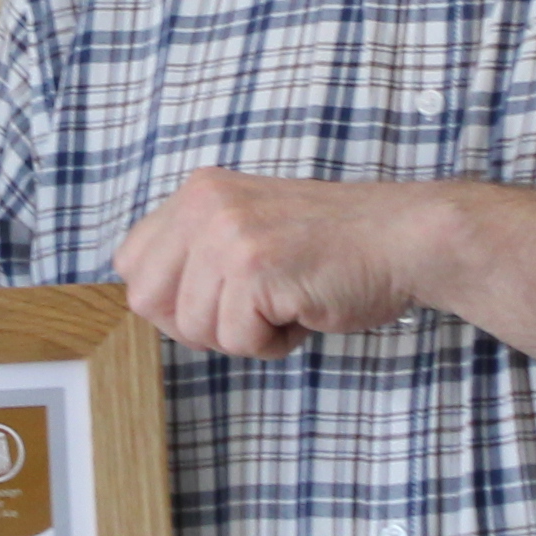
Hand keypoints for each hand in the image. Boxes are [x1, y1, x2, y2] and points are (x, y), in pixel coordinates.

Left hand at [113, 170, 442, 359]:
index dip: (171, 299)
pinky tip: (303, 310)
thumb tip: (153, 303)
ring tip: (286, 302)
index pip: (132, 263)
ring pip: (194, 328)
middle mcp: (205, 205)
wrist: (403, 238)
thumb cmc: (333, 246)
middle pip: (148, 301)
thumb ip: (198, 252)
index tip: (217, 299)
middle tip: (249, 312)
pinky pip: (237, 340)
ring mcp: (229, 234)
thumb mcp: (248, 228)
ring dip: (244, 335)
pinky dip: (273, 343)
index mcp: (198, 192)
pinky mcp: (256, 267)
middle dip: (197, 325)